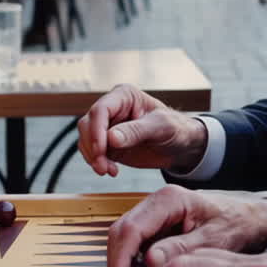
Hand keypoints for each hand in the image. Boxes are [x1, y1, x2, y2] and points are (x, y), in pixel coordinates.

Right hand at [78, 84, 207, 175]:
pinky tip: (111, 171)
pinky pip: (92, 152)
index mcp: (124, 95)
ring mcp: (108, 126)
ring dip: (93, 157)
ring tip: (108, 171)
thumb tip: (111, 138)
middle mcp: (112, 108)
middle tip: (103, 167)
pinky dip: (97, 163)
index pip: (101, 110)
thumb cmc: (176, 129)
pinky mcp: (108, 143)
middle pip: (88, 124)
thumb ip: (136, 131)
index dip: (96, 131)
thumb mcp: (161, 127)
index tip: (100, 150)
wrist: (181, 146)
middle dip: (93, 147)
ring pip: (86, 139)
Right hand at [107, 185, 266, 266]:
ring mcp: (155, 215)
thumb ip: (183, 248)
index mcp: (169, 199)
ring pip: (126, 239)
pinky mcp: (158, 228)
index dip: (121, 257)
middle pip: (122, 231)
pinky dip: (134, 264)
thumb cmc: (238, 223)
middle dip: (117, 262)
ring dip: (124, 264)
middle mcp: (157, 203)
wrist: (252, 218)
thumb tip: (150, 261)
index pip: (132, 227)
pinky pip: (137, 245)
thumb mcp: (214, 239)